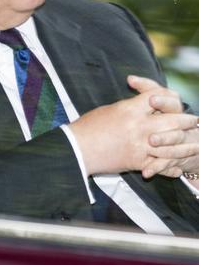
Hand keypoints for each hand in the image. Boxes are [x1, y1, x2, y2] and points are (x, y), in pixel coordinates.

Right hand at [69, 76, 196, 175]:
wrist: (77, 149)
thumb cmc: (88, 127)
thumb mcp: (109, 110)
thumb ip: (129, 108)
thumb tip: (142, 107)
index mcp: (129, 109)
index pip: (158, 97)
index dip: (166, 96)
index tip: (172, 100)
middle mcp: (139, 126)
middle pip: (173, 119)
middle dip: (186, 120)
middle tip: (192, 121)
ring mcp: (140, 145)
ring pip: (173, 144)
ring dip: (185, 144)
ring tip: (193, 144)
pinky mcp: (138, 162)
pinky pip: (161, 164)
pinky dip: (170, 166)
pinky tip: (176, 167)